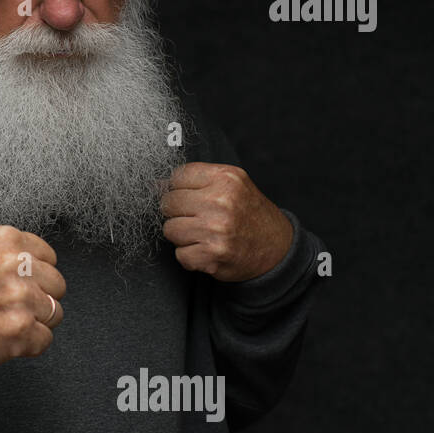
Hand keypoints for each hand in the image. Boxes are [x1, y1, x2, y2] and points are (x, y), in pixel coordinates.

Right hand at [0, 225, 65, 368]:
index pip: (49, 258)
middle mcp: (15, 264)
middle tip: (9, 305)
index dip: (35, 275)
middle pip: (57, 285)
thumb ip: (12, 252)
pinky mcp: (21, 328)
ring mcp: (20, 297)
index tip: (16, 284)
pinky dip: (28, 344)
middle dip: (39, 298)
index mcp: (6, 240)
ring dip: (35, 322)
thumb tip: (42, 264)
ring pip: (55, 313)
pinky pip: (45, 339)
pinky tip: (4, 335)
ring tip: (5, 319)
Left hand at [160, 162, 293, 281]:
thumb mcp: (232, 186)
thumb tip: (156, 184)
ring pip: (169, 229)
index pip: (177, 176)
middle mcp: (221, 201)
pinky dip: (190, 256)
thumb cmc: (249, 215)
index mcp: (226, 178)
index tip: (191, 197)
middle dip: (178, 213)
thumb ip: (197, 182)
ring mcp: (216, 229)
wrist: (277, 249)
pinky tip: (207, 250)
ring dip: (182, 236)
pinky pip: (179, 254)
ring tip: (204, 234)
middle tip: (198, 219)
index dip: (178, 188)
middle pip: (168, 202)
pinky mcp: (212, 254)